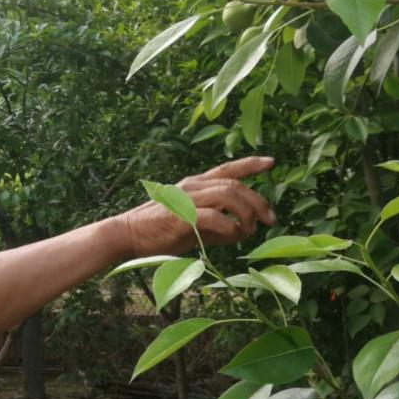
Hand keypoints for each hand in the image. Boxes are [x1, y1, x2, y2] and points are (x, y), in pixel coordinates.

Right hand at [121, 157, 275, 255]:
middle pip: (234, 184)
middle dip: (258, 200)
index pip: (226, 168)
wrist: (127, 235)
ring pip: (228, 195)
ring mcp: (186, 199)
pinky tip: (232, 235)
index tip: (271, 163)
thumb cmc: (160, 232)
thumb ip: (218, 224)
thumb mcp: (194, 225)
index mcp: (195, 184)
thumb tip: (243, 230)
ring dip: (246, 212)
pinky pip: (214, 216)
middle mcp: (192, 186)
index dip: (250, 164)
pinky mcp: (181, 216)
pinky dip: (229, 226)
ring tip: (250, 229)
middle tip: (270, 219)